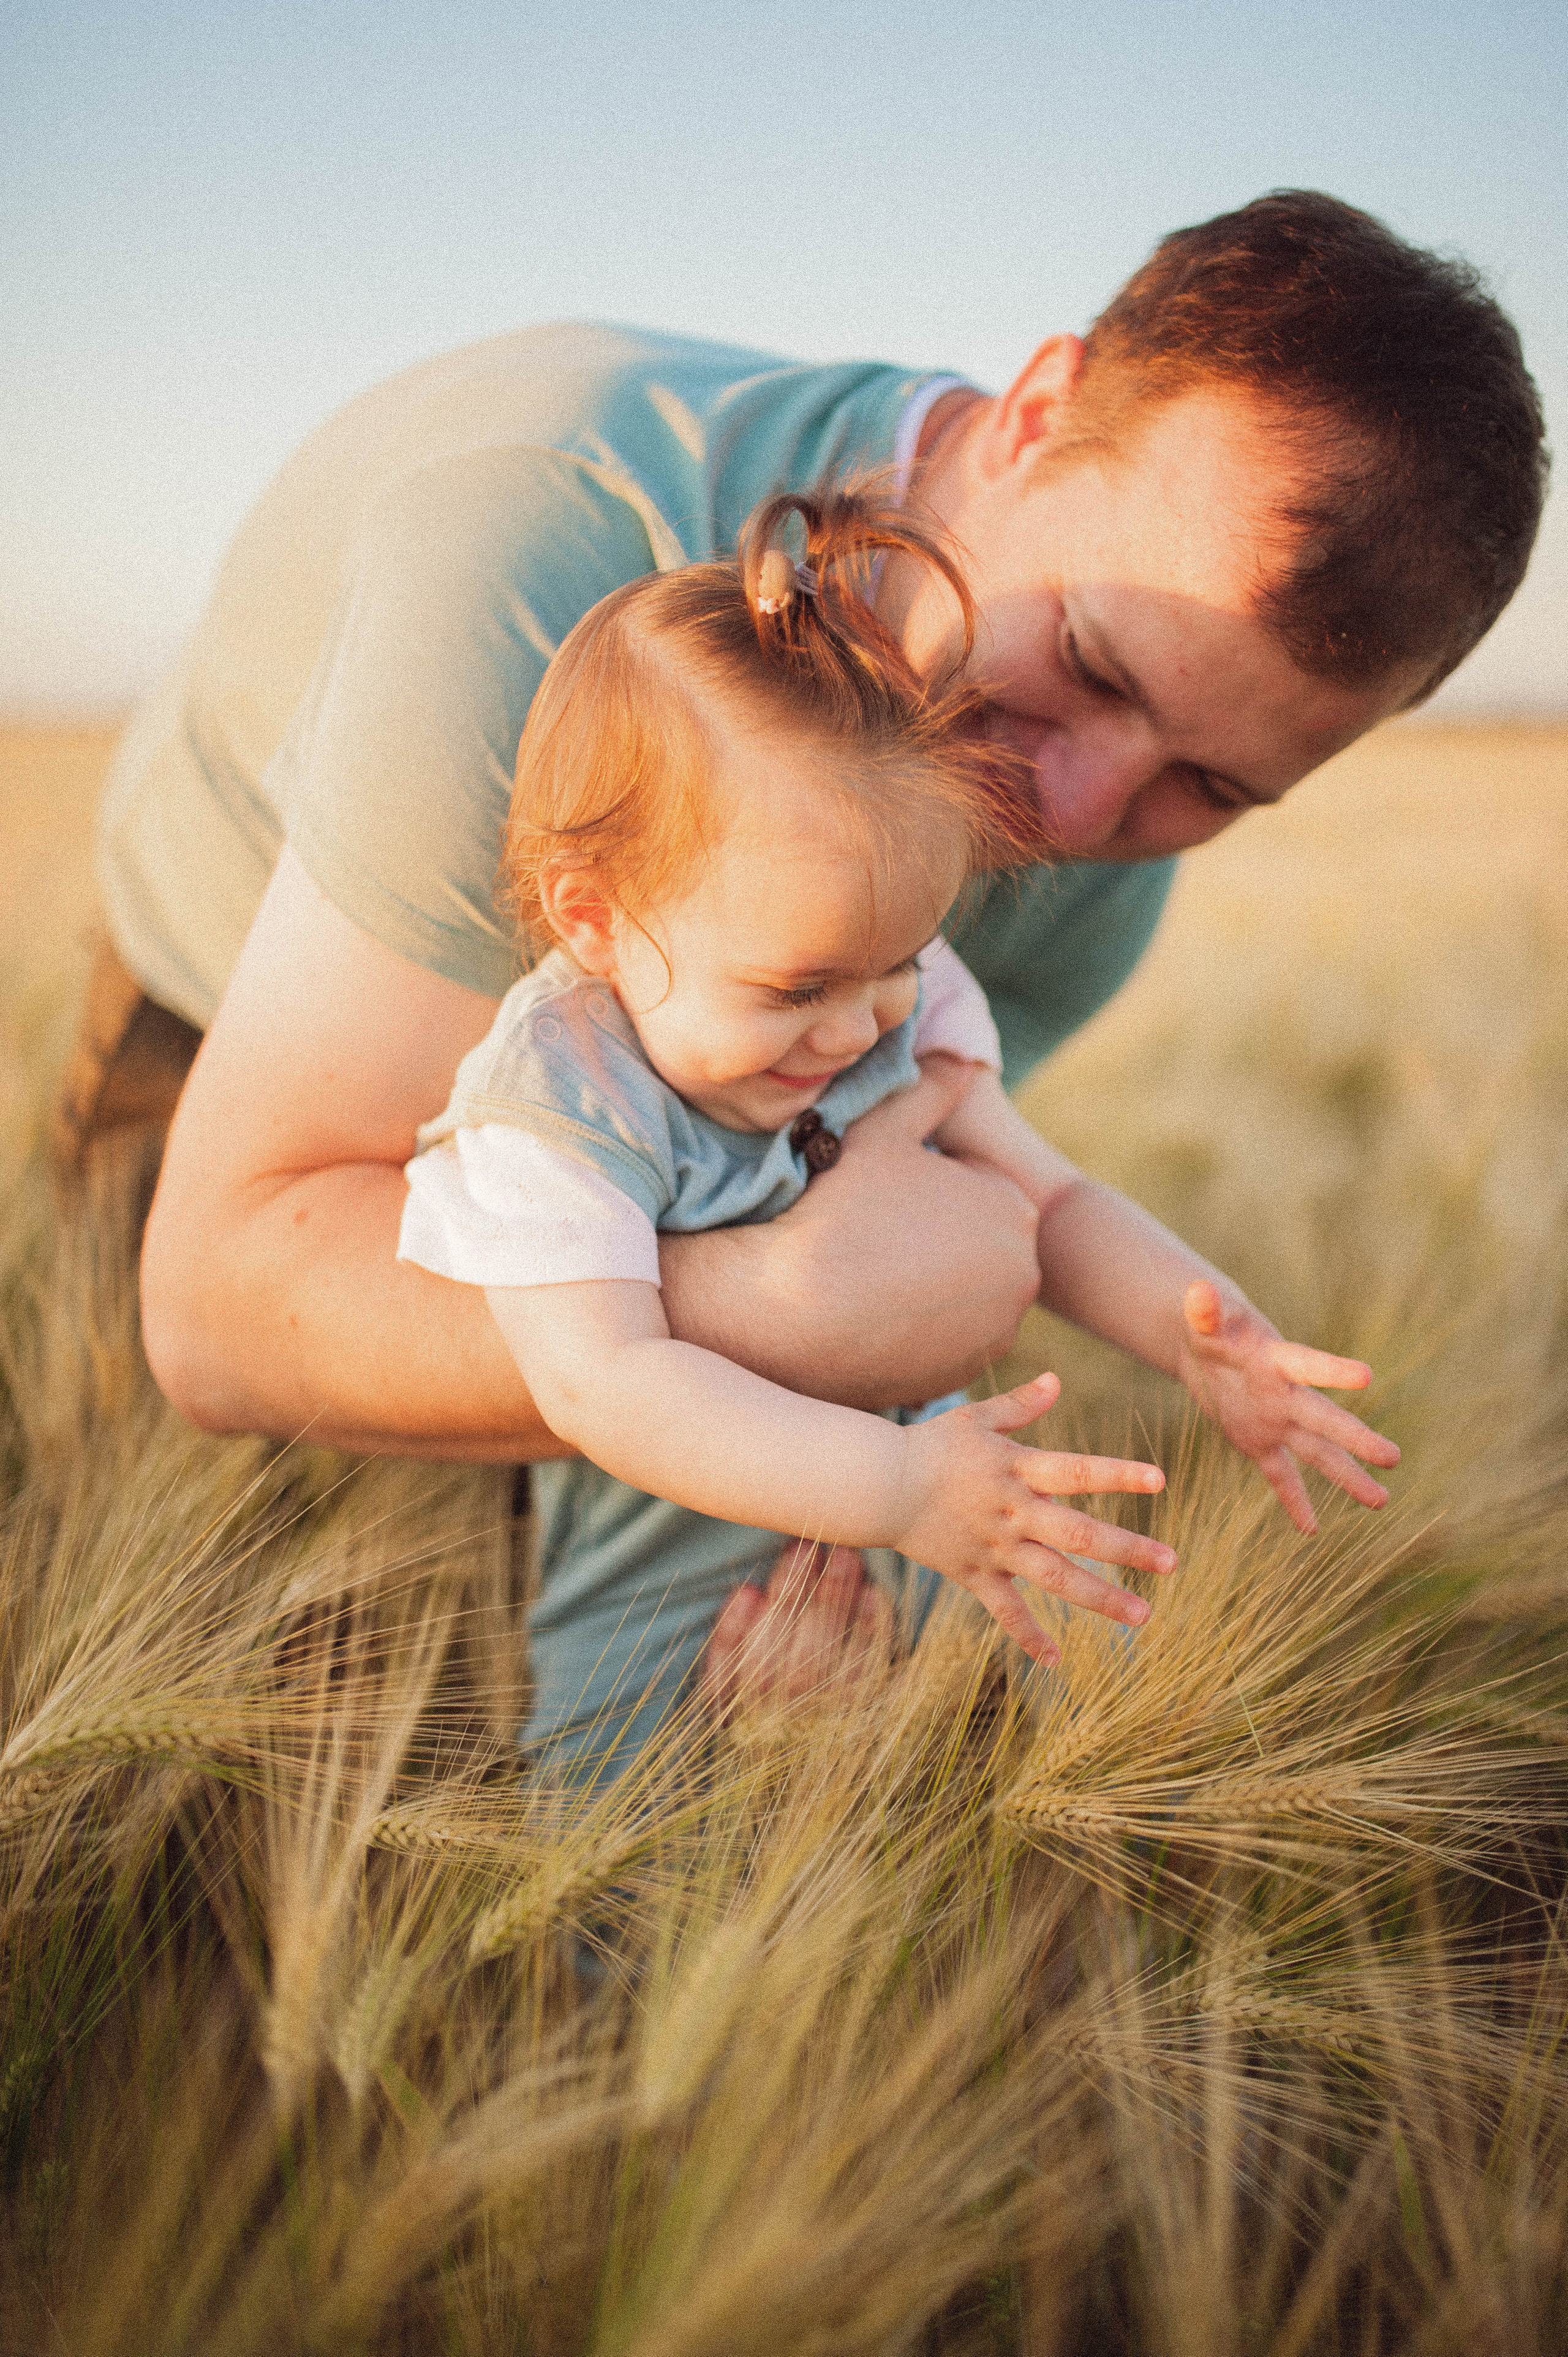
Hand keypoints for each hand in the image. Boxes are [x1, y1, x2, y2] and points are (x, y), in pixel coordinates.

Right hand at [661, 1058, 1041, 1410]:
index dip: (925, 1183)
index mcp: (1014, 1211)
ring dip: (930, 1281)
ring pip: (961, 1291)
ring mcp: (994, 1334)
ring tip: (868, 1269)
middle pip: (975, 1241)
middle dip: (937, 1233)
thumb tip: (962, 1059)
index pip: (974, 1186)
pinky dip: (916, 1325)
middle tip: (873, 1230)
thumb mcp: (882, 1134)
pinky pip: (942, 1338)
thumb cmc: (835, 1211)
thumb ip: (930, 1090)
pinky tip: (870, 1311)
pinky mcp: (960, 1377)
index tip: (883, 1193)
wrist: (787, 1311)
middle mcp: (1022, 1279)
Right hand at [892, 1373, 1175, 1666]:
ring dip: (1100, 1599)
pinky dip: (1029, 1637)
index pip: (1076, 1471)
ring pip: (1055, 1578)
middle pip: (1078, 1534)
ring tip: (1143, 1616)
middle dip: (1127, 1550)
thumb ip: (1018, 1406)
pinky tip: (1057, 1661)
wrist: (877, 1486)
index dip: (1117, 1474)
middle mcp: (1013, 1512)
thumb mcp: (973, 1418)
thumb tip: (1056, 1381)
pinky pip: (1005, 1611)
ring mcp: (995, 1548)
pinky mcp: (974, 1574)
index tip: (1160, 1481)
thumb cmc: (928, 1446)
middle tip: (1172, 1563)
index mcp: (1017, 1470)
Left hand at [1177, 1280, 1399, 1533]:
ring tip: (1381, 1502)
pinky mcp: (1258, 1442)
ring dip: (1346, 1477)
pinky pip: (1280, 1476)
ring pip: (1316, 1453)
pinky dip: (1294, 1501)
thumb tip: (1197, 1289)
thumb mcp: (1203, 1317)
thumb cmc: (1212, 1325)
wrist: (1210, 1346)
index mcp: (1279, 1359)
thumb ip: (1204, 1308)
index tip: (1367, 1376)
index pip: (1310, 1364)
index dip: (1332, 1370)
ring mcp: (1277, 1421)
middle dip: (1356, 1439)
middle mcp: (1286, 1394)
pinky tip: (1311, 1530)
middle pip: (1324, 1419)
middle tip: (1393, 1457)